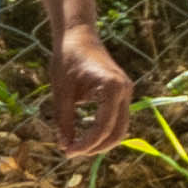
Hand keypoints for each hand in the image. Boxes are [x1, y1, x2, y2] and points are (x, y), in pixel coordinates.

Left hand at [41, 25, 135, 157]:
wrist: (77, 34)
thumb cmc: (67, 58)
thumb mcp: (61, 91)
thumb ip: (65, 120)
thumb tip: (65, 147)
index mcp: (112, 87)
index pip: (103, 127)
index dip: (86, 144)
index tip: (67, 152)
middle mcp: (124, 90)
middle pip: (118, 132)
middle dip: (96, 147)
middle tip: (71, 153)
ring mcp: (125, 91)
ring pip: (120, 128)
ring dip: (100, 141)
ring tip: (76, 146)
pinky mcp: (121, 93)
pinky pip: (116, 119)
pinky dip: (103, 131)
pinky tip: (84, 135)